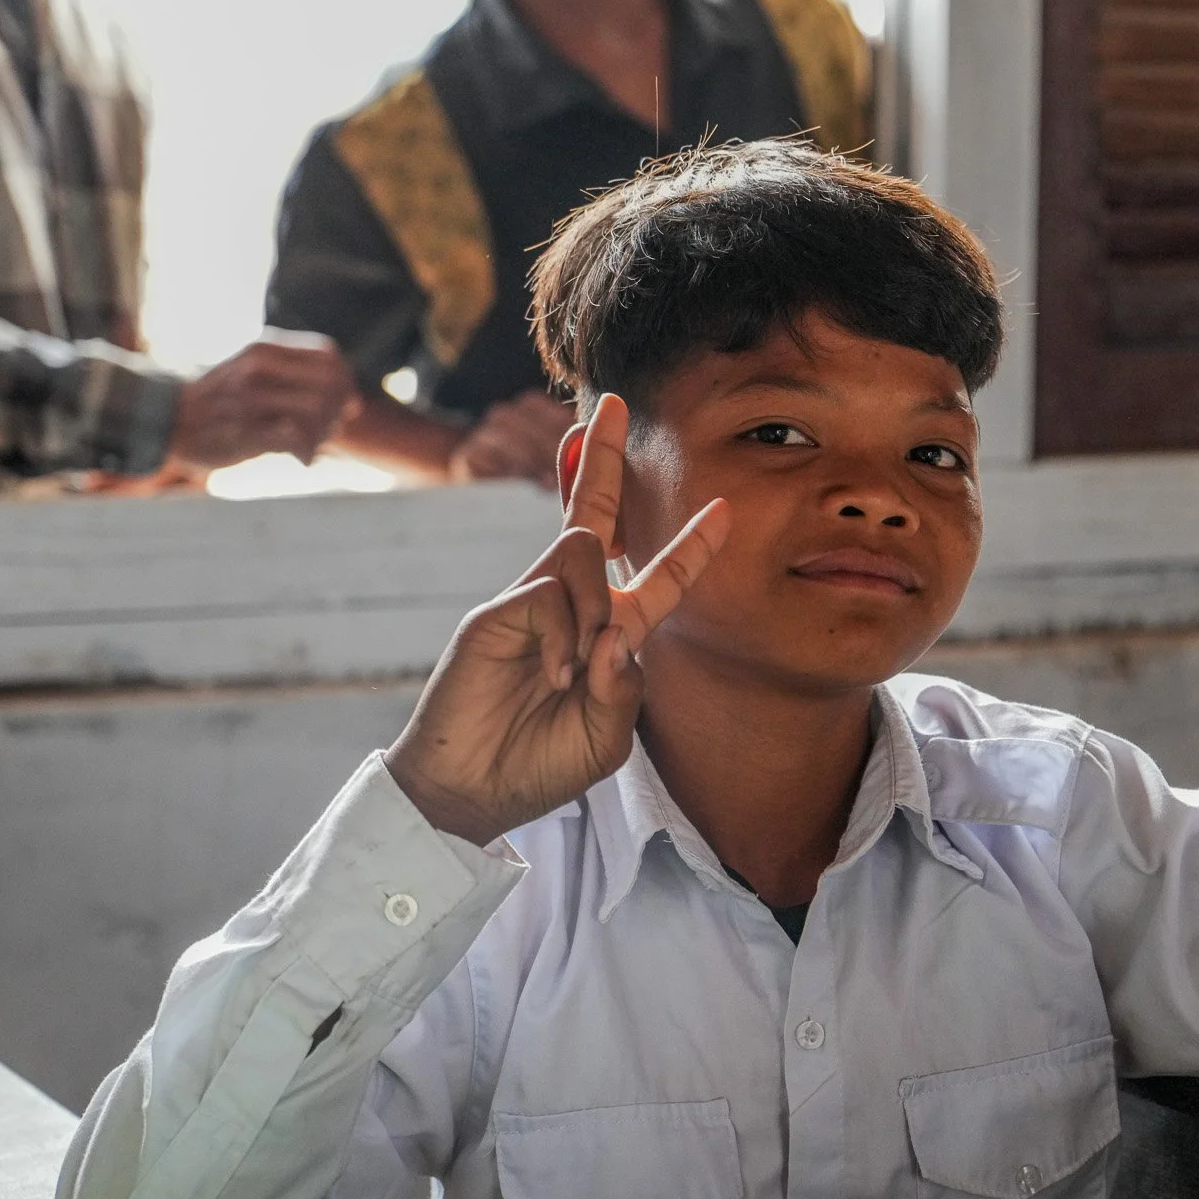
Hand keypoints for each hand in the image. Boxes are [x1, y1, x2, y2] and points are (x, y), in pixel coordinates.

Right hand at [166, 328, 356, 472]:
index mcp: (264, 347)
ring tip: (315, 445)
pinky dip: (310, 451)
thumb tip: (357, 401)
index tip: (345, 403)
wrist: (167, 420)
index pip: (329, 355)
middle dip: (340, 410)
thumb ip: (299, 377)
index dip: (346, 380)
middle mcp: (258, 368)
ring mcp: (250, 399)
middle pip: (330, 383)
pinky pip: (297, 438)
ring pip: (317, 410)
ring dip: (326, 433)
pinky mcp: (244, 431)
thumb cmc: (221, 400)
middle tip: (333, 428)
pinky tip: (303, 459)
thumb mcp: (255, 370)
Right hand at [384, 394, 729, 845]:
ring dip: (597, 607)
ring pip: (581, 549)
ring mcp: (530, 605)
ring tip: (578, 671)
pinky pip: (549, 592)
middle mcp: (571, 608)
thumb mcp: (607, 738)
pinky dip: (567, 636)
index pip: (655, 580)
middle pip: (593, 516)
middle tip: (615, 403)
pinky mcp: (495, 614)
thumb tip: (618, 632)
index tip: (726, 510)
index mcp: (609, 637)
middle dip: (604, 459)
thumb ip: (626, 687)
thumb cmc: (539, 767)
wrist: (471, 794)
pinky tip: (557, 677)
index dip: (692, 548)